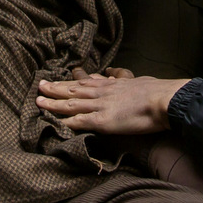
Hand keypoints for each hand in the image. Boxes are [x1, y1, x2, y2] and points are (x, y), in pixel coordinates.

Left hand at [36, 73, 191, 133]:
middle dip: (55, 88)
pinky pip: (79, 121)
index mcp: (111, 84)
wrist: (164, 99)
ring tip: (38, 102)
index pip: (85, 82)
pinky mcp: (102, 120)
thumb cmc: (157, 91)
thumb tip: (121, 79)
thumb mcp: (138, 81)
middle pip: (73, 89)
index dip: (70, 82)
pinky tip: (54, 123)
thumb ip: (126, 82)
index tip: (59, 80)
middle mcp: (101, 92)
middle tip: (40, 85)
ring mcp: (100, 106)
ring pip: (71, 104)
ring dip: (53, 103)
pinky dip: (65, 122)